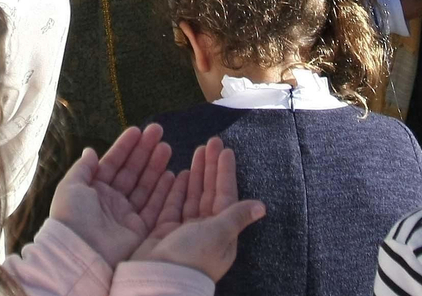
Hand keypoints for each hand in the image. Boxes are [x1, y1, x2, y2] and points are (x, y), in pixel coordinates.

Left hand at [50, 124, 176, 268]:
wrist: (79, 254)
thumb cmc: (72, 216)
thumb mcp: (70, 187)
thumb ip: (83, 168)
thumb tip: (90, 150)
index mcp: (94, 191)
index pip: (113, 164)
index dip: (125, 147)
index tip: (138, 130)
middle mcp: (111, 201)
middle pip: (132, 172)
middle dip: (144, 151)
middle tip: (158, 131)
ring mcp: (126, 216)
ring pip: (145, 186)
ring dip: (156, 167)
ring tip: (167, 147)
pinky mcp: (139, 230)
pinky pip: (154, 207)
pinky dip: (164, 191)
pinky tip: (172, 174)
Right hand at [134, 138, 264, 281]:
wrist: (159, 279)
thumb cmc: (194, 256)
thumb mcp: (220, 234)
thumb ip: (237, 216)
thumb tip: (263, 207)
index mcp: (222, 233)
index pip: (226, 195)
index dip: (226, 173)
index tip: (225, 150)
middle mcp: (205, 231)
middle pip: (210, 193)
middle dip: (211, 167)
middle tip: (211, 142)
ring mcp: (184, 231)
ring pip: (192, 196)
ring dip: (196, 174)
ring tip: (196, 152)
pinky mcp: (165, 232)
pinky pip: (173, 205)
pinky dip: (177, 190)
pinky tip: (179, 173)